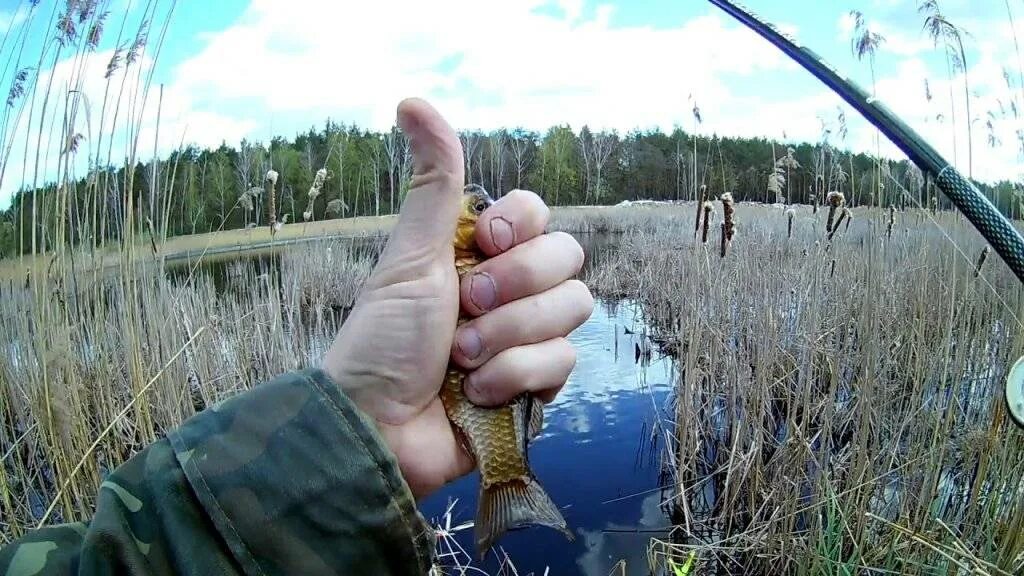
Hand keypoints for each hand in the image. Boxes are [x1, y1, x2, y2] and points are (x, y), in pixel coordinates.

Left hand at [322, 99, 593, 498]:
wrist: (377, 428)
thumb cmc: (383, 339)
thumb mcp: (411, 254)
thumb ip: (434, 181)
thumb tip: (412, 100)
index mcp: (480, 255)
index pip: (540, 215)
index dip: (520, 227)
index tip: (479, 244)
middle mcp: (510, 291)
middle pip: (568, 259)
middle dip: (513, 287)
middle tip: (463, 309)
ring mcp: (527, 338)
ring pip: (573, 310)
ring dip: (508, 335)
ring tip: (459, 358)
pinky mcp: (537, 387)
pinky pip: (564, 362)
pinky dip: (513, 376)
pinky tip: (474, 393)